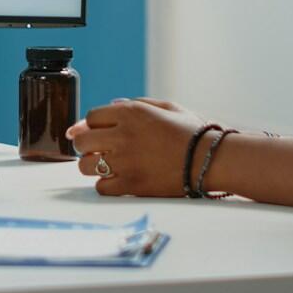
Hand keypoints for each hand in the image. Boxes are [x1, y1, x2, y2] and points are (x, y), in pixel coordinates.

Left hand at [67, 97, 209, 197]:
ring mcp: (125, 161)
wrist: (211, 160)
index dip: (92, 125)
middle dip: (85, 144)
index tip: (97, 131)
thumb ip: (135, 104)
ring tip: (105, 166)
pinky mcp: (132, 185)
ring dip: (92, 165)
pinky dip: (106, 185)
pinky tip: (117, 180)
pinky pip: (101, 187)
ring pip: (85, 165)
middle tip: (96, 149)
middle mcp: (123, 135)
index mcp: (131, 113)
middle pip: (81, 141)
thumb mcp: (166, 107)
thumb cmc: (192, 132)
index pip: (91, 117)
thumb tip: (110, 105)